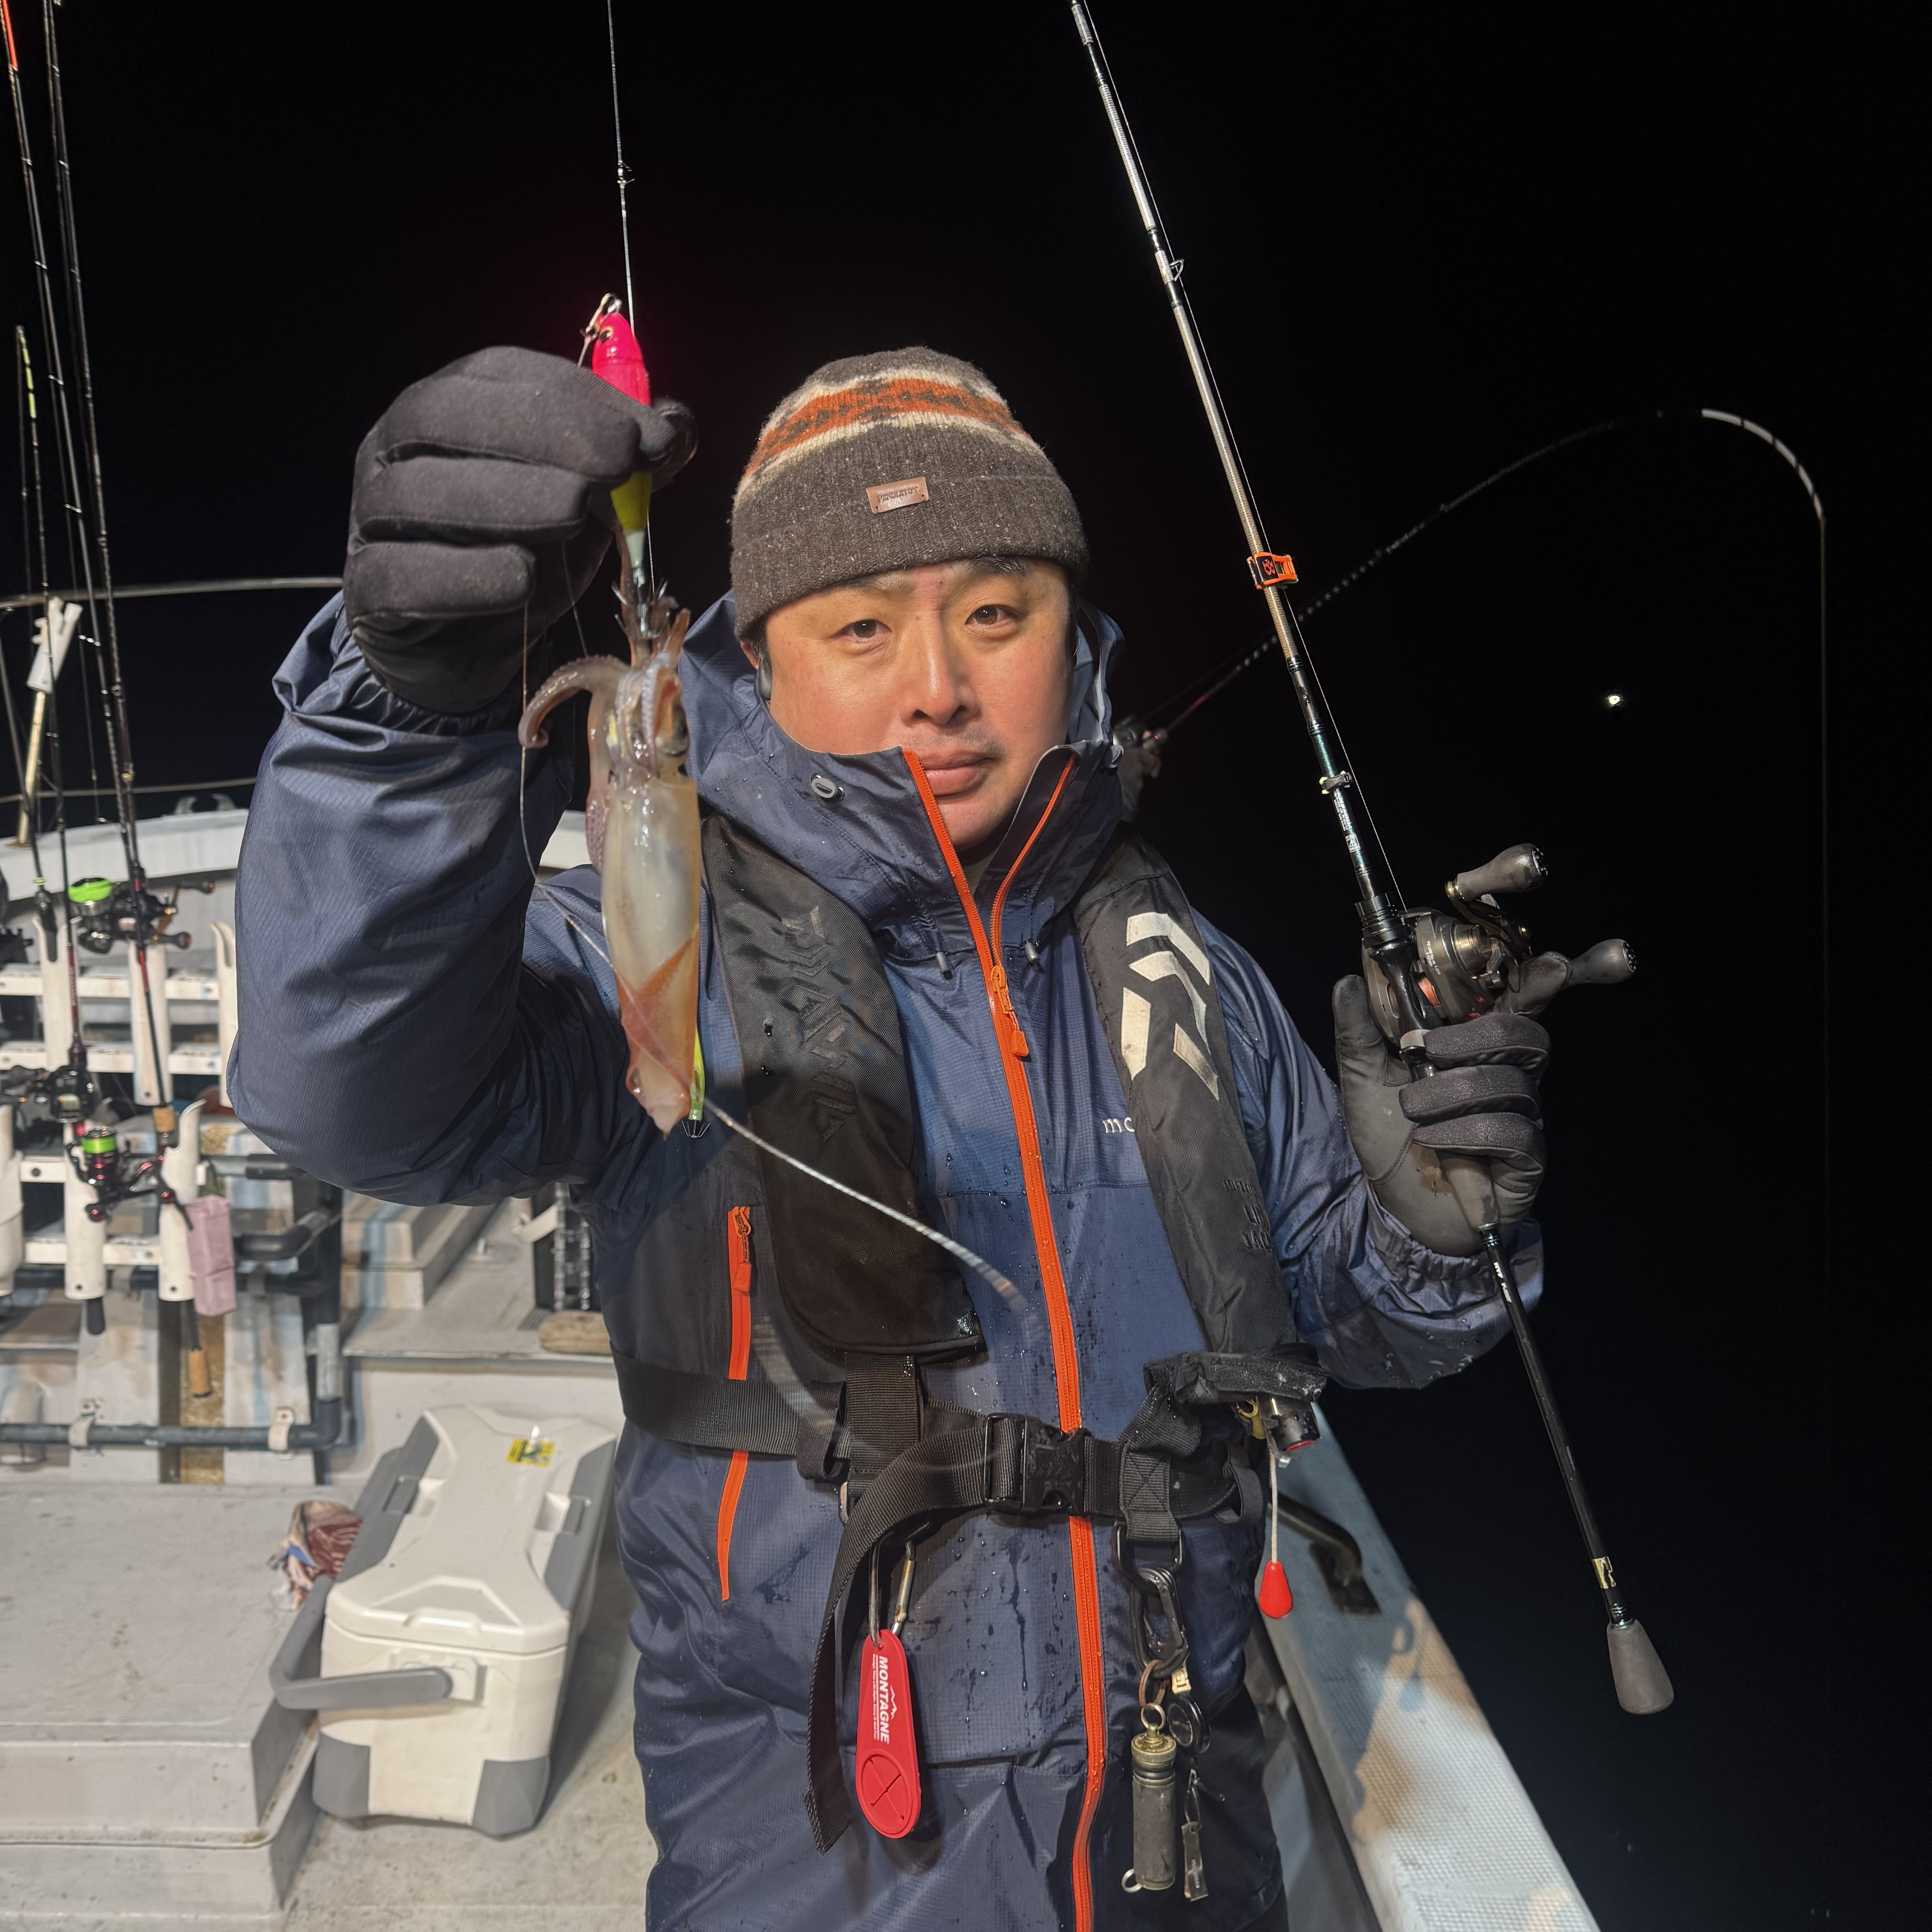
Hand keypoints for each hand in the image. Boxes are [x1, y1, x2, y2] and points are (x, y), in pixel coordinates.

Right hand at [343, 347, 696, 711]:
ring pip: (414, 492)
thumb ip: (626, 463)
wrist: (466, 649)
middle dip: (539, 431)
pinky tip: (522, 578)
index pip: (496, 374)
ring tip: (575, 511)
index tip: (648, 434)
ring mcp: (370, 518)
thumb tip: (676, 426)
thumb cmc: (526, 555)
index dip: (574, 395)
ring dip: (507, 497)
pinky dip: (467, 575)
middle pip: (443, 416)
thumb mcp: (586, 503)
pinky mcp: (367, 590)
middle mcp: (393, 450)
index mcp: (447, 408)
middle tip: (616, 461)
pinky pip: (402, 575)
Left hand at [1332, 976, 1547, 1256]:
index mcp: (1476, 1048)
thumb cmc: (1389, 1139)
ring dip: (1452, 1093)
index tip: (1552, 964)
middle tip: (1426, 1049)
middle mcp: (1510, 1075)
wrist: (1397, 1208)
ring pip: (1512, 1081)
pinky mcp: (1528, 1158)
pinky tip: (1433, 1142)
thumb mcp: (1363, 1081)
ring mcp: (1524, 1116)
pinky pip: (1513, 1130)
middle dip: (1474, 1036)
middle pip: (1524, 1033)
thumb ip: (1358, 1033)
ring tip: (1414, 1113)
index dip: (1538, 981)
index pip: (1517, 1003)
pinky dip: (1466, 1132)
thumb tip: (1347, 981)